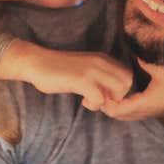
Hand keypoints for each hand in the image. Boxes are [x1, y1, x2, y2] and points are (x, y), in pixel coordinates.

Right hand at [13, 44, 132, 111]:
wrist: (36, 62)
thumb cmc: (58, 69)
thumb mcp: (84, 68)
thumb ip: (98, 76)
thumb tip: (110, 94)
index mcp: (102, 58)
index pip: (127, 74)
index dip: (120, 89)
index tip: (105, 95)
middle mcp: (101, 61)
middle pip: (127, 82)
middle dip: (117, 97)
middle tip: (101, 101)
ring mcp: (92, 70)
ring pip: (119, 90)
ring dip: (108, 101)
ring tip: (92, 101)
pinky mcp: (82, 80)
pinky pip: (100, 98)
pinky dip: (95, 105)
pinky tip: (83, 101)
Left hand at [101, 60, 163, 121]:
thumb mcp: (163, 71)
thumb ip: (147, 63)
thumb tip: (134, 54)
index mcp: (144, 103)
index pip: (118, 109)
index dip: (106, 103)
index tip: (100, 92)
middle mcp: (143, 112)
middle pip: (117, 115)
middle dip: (106, 106)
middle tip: (97, 92)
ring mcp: (145, 114)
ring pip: (122, 116)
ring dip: (112, 108)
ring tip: (104, 94)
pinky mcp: (147, 113)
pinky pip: (128, 115)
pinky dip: (119, 109)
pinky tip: (116, 98)